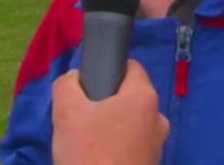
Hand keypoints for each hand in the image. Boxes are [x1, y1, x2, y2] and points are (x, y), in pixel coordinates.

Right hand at [52, 59, 168, 164]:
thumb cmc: (89, 152)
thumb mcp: (66, 111)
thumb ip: (67, 84)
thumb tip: (74, 79)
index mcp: (143, 98)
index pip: (131, 68)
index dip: (109, 70)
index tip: (89, 84)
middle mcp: (157, 119)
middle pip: (129, 98)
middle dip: (106, 103)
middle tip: (81, 116)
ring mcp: (157, 146)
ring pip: (129, 125)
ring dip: (110, 128)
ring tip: (86, 143)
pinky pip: (131, 147)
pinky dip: (115, 149)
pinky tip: (96, 159)